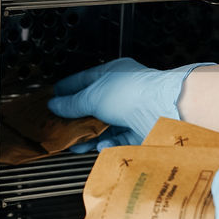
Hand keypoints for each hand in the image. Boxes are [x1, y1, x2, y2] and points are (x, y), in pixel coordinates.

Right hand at [47, 58, 210, 149]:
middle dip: (78, 116)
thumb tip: (56, 105)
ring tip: (75, 141)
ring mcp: (136, 110)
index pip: (85, 79)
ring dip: (91, 133)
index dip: (68, 88)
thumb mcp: (93, 96)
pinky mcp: (143, 130)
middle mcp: (126, 91)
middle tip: (61, 124)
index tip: (54, 96)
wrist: (164, 110)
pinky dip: (109, 143)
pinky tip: (98, 146)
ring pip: (108, 124)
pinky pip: (121, 138)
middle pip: (96, 104)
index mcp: (114, 73)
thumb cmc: (133, 93)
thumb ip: (72, 103)